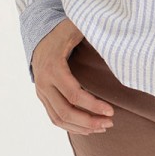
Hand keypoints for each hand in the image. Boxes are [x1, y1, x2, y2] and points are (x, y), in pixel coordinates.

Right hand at [31, 19, 114, 135]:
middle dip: (89, 121)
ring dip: (81, 127)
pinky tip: (88, 128)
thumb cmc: (63, 31)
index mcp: (53, 67)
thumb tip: (115, 34)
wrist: (39, 35)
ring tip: (102, 127)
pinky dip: (71, 126)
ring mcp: (41, 91)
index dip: (93, 105)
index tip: (111, 111)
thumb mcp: (76, 27)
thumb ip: (93, 30)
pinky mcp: (43, 97)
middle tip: (109, 123)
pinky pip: (55, 117)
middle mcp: (44, 82)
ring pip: (59, 119)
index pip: (74, 95)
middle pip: (65, 111)